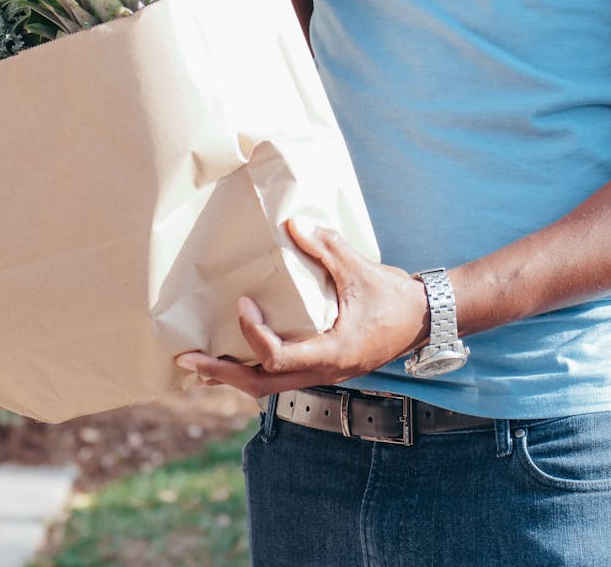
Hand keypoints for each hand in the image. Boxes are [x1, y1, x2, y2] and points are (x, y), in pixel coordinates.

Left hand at [175, 218, 429, 399]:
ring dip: (233, 376)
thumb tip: (294, 224)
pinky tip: (236, 355)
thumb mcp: (360, 270)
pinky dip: (253, 368)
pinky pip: (280, 376)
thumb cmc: (395, 298)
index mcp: (332, 353)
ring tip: (199, 364)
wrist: (424, 319)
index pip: (278, 357)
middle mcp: (323, 372)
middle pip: (261, 385)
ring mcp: (322, 373)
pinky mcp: (322, 366)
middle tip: (186, 360)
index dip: (254, 335)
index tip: (243, 303)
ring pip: (268, 386)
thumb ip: (327, 248)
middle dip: (222, 374)